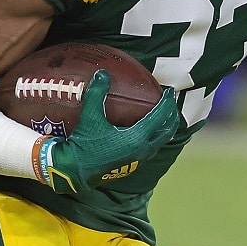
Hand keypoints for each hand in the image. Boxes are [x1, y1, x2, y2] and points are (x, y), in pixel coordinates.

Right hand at [39, 70, 178, 194]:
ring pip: (159, 143)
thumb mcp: (90, 117)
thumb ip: (97, 94)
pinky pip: (150, 149)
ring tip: (163, 118)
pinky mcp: (131, 166)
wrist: (74, 172)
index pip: (160, 117)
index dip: (167, 103)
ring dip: (164, 129)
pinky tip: (145, 133)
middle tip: (171, 103)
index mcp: (136, 138)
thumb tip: (103, 73)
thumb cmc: (83, 145)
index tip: (170, 92)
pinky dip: (154, 138)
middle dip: (172, 117)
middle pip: (167, 132)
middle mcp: (142, 150)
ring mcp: (138, 160)